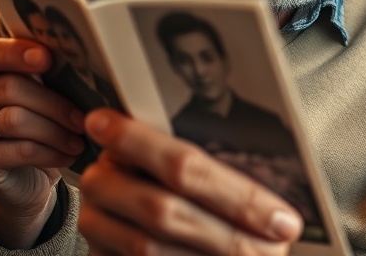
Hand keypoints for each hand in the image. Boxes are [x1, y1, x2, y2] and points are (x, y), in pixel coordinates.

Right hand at [0, 38, 85, 247]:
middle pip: (10, 88)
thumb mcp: (40, 92)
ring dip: (56, 131)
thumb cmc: (37, 123)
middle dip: (54, 103)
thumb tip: (81, 62)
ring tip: (79, 140)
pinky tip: (68, 156)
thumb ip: (46, 73)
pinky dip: (50, 153)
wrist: (23, 175)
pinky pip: (19, 150)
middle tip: (83, 117)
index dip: (14, 52)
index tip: (47, 58)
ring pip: (15, 120)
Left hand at [78, 108, 303, 254]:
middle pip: (160, 209)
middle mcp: (243, 253)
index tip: (104, 122)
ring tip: (99, 196)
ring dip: (103, 215)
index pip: (192, 170)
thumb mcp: (253, 202)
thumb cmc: (250, 239)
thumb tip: (135, 138)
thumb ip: (211, 176)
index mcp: (269, 219)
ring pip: (138, 245)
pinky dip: (106, 246)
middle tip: (97, 163)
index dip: (140, 142)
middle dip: (115, 180)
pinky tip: (106, 229)